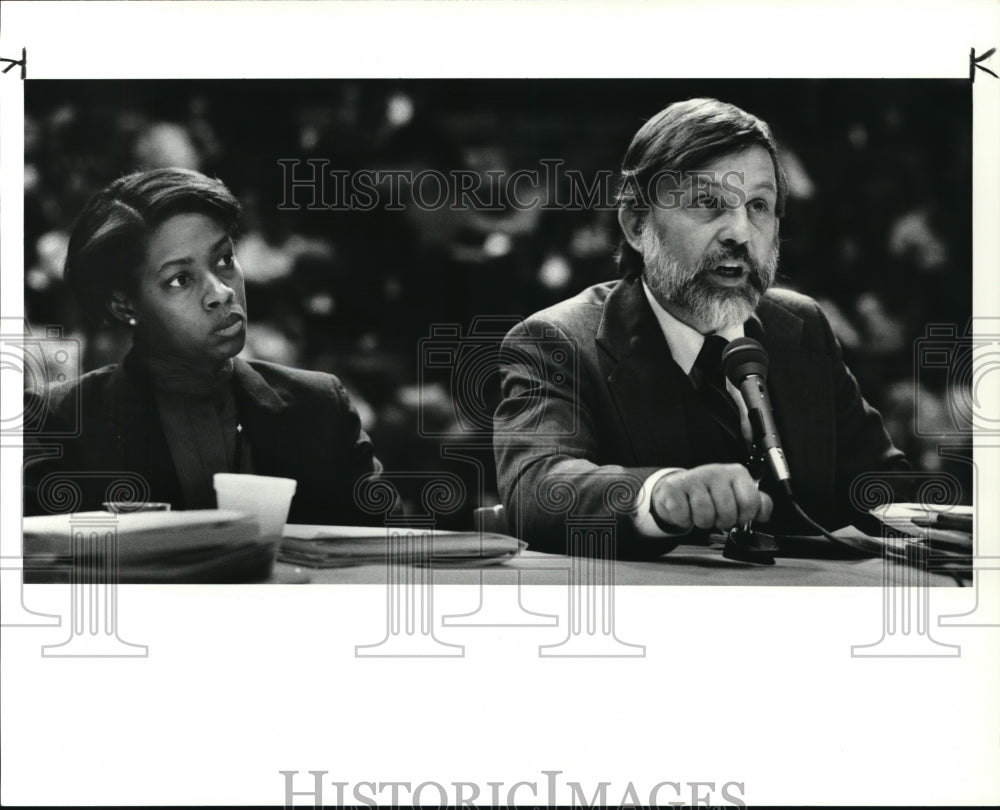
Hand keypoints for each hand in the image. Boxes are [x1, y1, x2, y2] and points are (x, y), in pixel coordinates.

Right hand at [650, 464, 772, 532]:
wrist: (678, 488)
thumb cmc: (710, 493)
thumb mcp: (737, 495)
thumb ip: (756, 504)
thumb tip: (763, 514)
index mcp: (736, 473)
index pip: (750, 502)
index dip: (745, 516)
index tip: (738, 515)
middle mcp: (715, 471)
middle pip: (728, 513)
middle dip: (722, 521)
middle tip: (717, 515)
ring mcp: (693, 478)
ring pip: (705, 516)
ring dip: (703, 522)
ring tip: (701, 513)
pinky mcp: (673, 488)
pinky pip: (683, 516)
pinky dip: (684, 520)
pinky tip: (686, 511)